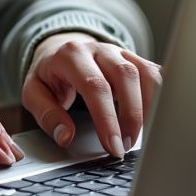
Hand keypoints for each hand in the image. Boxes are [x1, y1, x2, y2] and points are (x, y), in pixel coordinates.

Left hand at [22, 33, 162, 157]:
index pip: (95, 86)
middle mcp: (99, 49)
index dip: (107, 119)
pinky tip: (157, 119)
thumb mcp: (33, 93)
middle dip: (131, 116)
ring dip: (150, 107)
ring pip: (146, 73)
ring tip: (141, 136)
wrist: (59, 49)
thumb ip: (47, 114)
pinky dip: (161, 97)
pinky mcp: (134, 59)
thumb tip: (65, 136)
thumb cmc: (48, 75)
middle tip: (127, 146)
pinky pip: (155, 74)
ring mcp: (120, 52)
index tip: (113, 146)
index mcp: (72, 56)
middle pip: (125, 76)